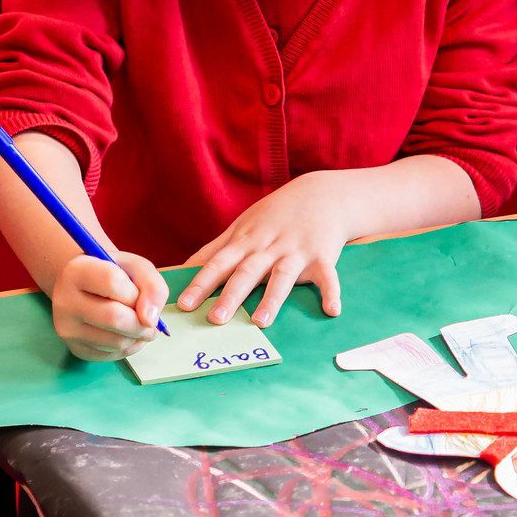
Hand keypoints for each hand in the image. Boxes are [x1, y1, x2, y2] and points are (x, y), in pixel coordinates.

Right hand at [50, 251, 168, 361]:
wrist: (90, 289)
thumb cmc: (114, 275)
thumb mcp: (136, 267)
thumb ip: (152, 286)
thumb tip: (150, 320)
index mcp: (76, 271)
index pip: (112, 281)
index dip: (134, 291)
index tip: (138, 293)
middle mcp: (64, 301)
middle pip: (114, 318)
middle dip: (142, 321)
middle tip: (149, 319)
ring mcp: (67, 329)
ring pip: (117, 341)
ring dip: (138, 335)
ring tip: (138, 323)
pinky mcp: (76, 349)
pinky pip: (113, 355)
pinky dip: (130, 347)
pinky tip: (127, 333)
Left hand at [177, 173, 350, 326]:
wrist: (320, 194)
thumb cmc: (274, 215)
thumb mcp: (241, 226)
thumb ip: (215, 249)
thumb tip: (184, 268)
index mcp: (246, 241)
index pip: (218, 263)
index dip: (201, 283)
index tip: (185, 304)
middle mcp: (268, 247)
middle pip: (246, 272)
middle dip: (230, 295)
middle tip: (215, 319)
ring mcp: (296, 251)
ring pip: (282, 276)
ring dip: (272, 298)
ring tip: (261, 322)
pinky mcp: (323, 256)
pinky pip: (327, 277)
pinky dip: (331, 292)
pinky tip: (331, 310)